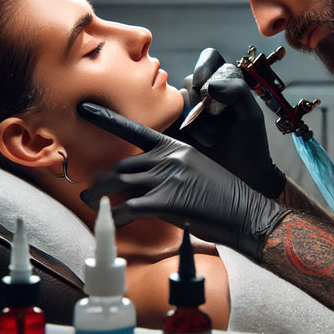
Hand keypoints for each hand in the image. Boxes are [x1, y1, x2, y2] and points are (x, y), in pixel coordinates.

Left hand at [78, 102, 290, 260]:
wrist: (245, 212)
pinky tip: (113, 223)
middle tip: (90, 188)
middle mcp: (171, 157)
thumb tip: (141, 183)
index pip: (137, 132)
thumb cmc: (222, 197)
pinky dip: (116, 217)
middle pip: (124, 164)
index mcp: (178, 148)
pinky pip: (129, 207)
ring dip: (100, 195)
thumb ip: (168, 171)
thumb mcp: (197, 172)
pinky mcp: (168, 200)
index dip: (110, 121)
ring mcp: (169, 177)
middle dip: (103, 178)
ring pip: (121, 182)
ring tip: (91, 201)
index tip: (88, 111)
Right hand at [166, 48, 285, 198]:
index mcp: (224, 84)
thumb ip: (238, 92)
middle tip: (217, 126)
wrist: (242, 177)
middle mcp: (204, 94)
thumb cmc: (251, 145)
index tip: (205, 87)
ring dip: (193, 121)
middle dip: (200, 103)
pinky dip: (178, 129)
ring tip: (210, 140)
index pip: (209, 58)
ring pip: (177, 99)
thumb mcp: (251, 115)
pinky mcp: (176, 129)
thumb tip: (209, 85)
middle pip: (189, 80)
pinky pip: (166, 118)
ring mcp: (189, 112)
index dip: (203, 67)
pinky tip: (193, 143)